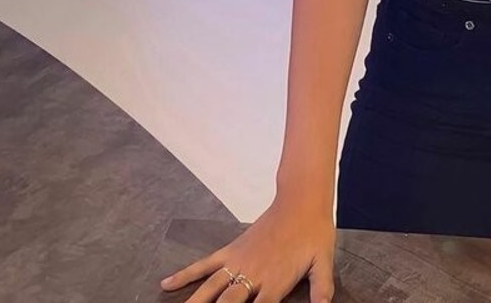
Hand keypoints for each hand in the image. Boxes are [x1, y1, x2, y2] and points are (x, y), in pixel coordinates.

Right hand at [159, 193, 336, 302]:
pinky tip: (167, 283)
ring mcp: (239, 262)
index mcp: (274, 284)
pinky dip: (186, 274)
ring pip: (210, 289)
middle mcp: (252, 276)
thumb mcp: (324, 263)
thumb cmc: (314, 233)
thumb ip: (321, 289)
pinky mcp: (232, 250)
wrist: (301, 200)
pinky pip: (205, 264)